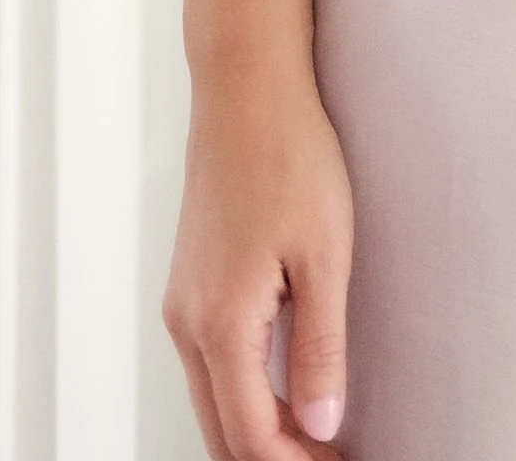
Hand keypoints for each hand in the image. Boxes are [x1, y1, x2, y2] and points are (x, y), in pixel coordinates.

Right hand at [164, 71, 353, 458]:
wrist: (246, 91)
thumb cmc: (292, 158)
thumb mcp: (324, 255)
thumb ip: (321, 348)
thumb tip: (321, 426)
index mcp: (220, 324)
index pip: (250, 435)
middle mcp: (188, 323)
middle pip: (221, 430)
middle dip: (273, 457)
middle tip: (332, 458)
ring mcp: (183, 304)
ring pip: (212, 399)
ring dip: (258, 428)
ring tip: (317, 435)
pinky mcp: (190, 284)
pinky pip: (209, 364)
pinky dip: (243, 392)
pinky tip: (285, 388)